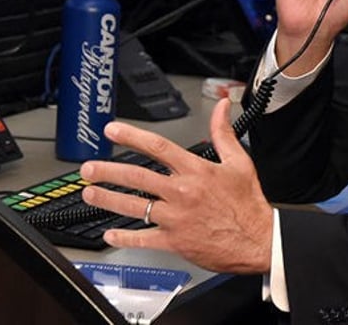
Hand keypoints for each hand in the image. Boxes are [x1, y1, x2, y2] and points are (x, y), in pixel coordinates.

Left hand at [80, 98, 273, 274]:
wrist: (257, 239)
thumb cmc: (248, 204)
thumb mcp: (238, 162)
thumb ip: (223, 133)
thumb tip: (221, 107)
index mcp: (196, 171)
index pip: (158, 147)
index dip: (132, 137)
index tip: (113, 131)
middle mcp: (182, 193)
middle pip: (137, 177)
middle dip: (108, 171)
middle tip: (89, 168)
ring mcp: (176, 218)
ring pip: (134, 206)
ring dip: (108, 199)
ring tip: (90, 194)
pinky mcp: (174, 241)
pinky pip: (143, 239)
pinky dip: (124, 238)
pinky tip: (110, 234)